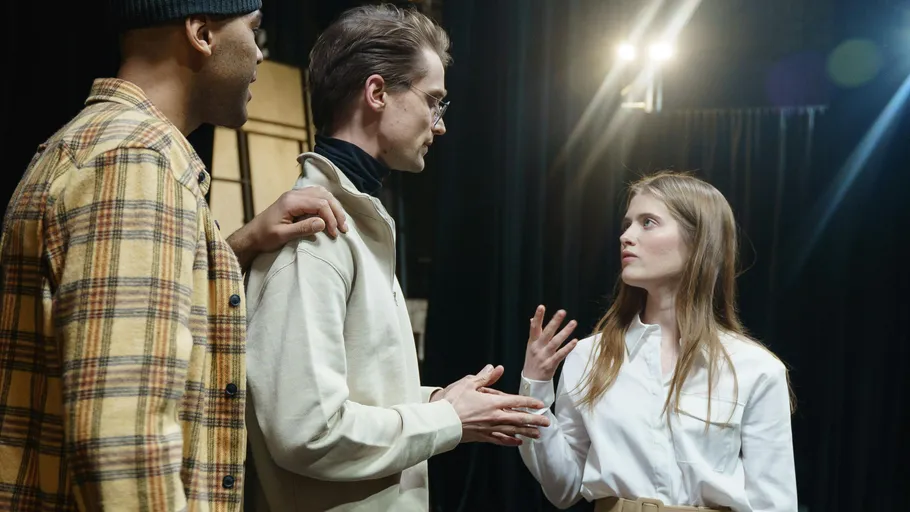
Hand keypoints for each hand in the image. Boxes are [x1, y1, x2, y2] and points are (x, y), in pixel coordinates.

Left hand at [226, 185, 347, 269]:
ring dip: (334, 207)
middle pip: (324, 196)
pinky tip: (331, 213)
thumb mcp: (283, 235)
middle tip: (343, 229)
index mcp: (291, 201)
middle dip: (336, 212)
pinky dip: (327, 203)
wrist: (251, 236)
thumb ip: (303, 228)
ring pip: (322, 193)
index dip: (331, 218)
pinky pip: (317, 195)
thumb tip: (323, 223)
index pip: (320, 204)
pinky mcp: (296, 199)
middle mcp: (294, 194)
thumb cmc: (265, 237)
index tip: (334, 234)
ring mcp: (295, 195)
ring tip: (340, 222)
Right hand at [436, 364, 550, 445]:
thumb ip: (484, 377)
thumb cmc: (452, 401)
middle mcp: (494, 417)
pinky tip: (517, 442)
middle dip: (535, 420)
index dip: (530, 403)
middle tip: (547, 422)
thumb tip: (496, 368)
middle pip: (520, 419)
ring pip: (513, 431)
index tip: (541, 404)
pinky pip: (500, 440)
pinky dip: (510, 441)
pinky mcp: (482, 437)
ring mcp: (489, 428)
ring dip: (526, 432)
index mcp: (493, 402)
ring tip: (537, 434)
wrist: (441, 422)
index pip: (517, 402)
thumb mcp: (468, 384)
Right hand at [522, 305, 577, 381]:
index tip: (541, 307)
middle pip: (547, 332)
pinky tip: (574, 341)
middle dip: (554, 321)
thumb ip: (534, 333)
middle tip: (562, 312)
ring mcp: (544, 356)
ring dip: (565, 332)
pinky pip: (560, 355)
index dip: (537, 317)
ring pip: (555, 342)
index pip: (534, 327)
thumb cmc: (532, 362)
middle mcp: (537, 348)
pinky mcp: (550, 365)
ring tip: (573, 322)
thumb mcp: (530, 347)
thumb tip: (531, 319)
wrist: (531, 382)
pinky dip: (568, 348)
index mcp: (532, 342)